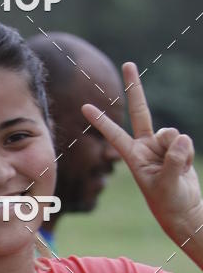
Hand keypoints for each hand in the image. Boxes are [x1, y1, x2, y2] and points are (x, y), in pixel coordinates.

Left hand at [82, 63, 202, 242]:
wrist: (183, 208)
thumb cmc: (169, 202)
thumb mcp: (168, 185)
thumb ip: (173, 162)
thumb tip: (180, 138)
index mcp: (133, 157)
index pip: (114, 135)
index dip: (101, 121)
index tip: (84, 107)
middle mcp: (145, 146)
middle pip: (140, 111)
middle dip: (134, 87)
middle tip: (128, 64)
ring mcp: (160, 145)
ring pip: (172, 133)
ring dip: (178, 151)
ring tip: (176, 170)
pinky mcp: (176, 146)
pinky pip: (184, 140)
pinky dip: (187, 155)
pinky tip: (184, 168)